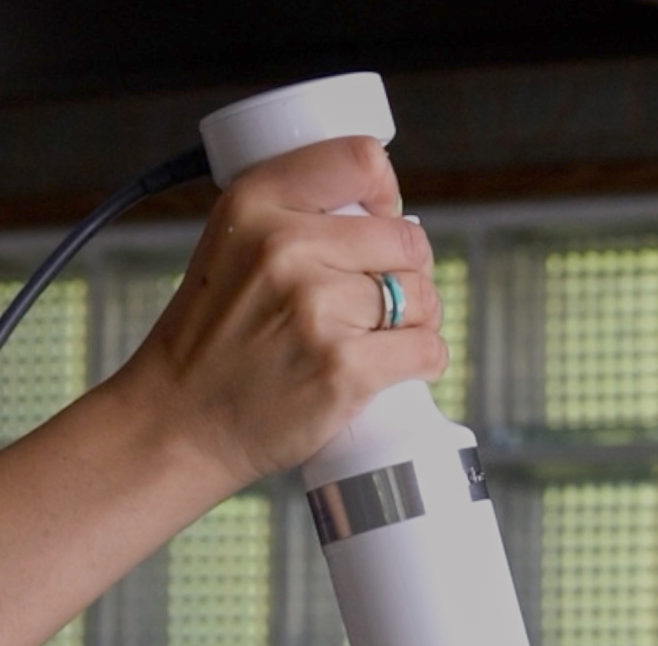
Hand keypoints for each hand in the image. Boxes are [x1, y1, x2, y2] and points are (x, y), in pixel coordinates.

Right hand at [112, 136, 446, 494]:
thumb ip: (288, 219)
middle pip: (405, 239)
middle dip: (412, 270)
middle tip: (393, 298)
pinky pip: (427, 350)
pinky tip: (411, 364)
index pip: (360, 161)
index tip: (383, 222)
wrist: (179, 423)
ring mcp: (317, 311)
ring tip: (393, 335)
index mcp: (255, 203)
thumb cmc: (212, 342)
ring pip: (420, 297)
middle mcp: (284, 247)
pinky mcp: (344, 370)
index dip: (387, 195)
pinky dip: (429, 359)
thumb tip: (382, 217)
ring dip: (422, 319)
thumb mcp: (228, 247)